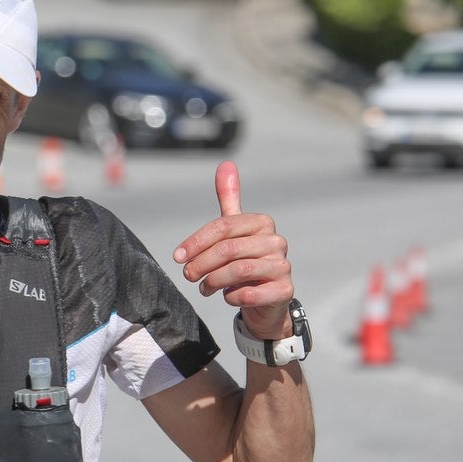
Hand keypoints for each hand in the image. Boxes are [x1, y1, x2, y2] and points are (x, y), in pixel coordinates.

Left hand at [171, 161, 293, 339]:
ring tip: (204, 287)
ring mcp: (283, 266)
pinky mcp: (285, 291)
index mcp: (262, 222)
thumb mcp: (235, 229)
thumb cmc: (245, 259)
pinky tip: (228, 297)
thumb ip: (230, 199)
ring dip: (213, 281)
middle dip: (201, 264)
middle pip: (228, 249)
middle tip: (187, 275)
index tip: (177, 256)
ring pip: (239, 270)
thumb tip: (226, 164)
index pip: (222, 227)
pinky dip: (232, 297)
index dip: (196, 242)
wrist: (266, 298)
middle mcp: (276, 241)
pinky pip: (250, 294)